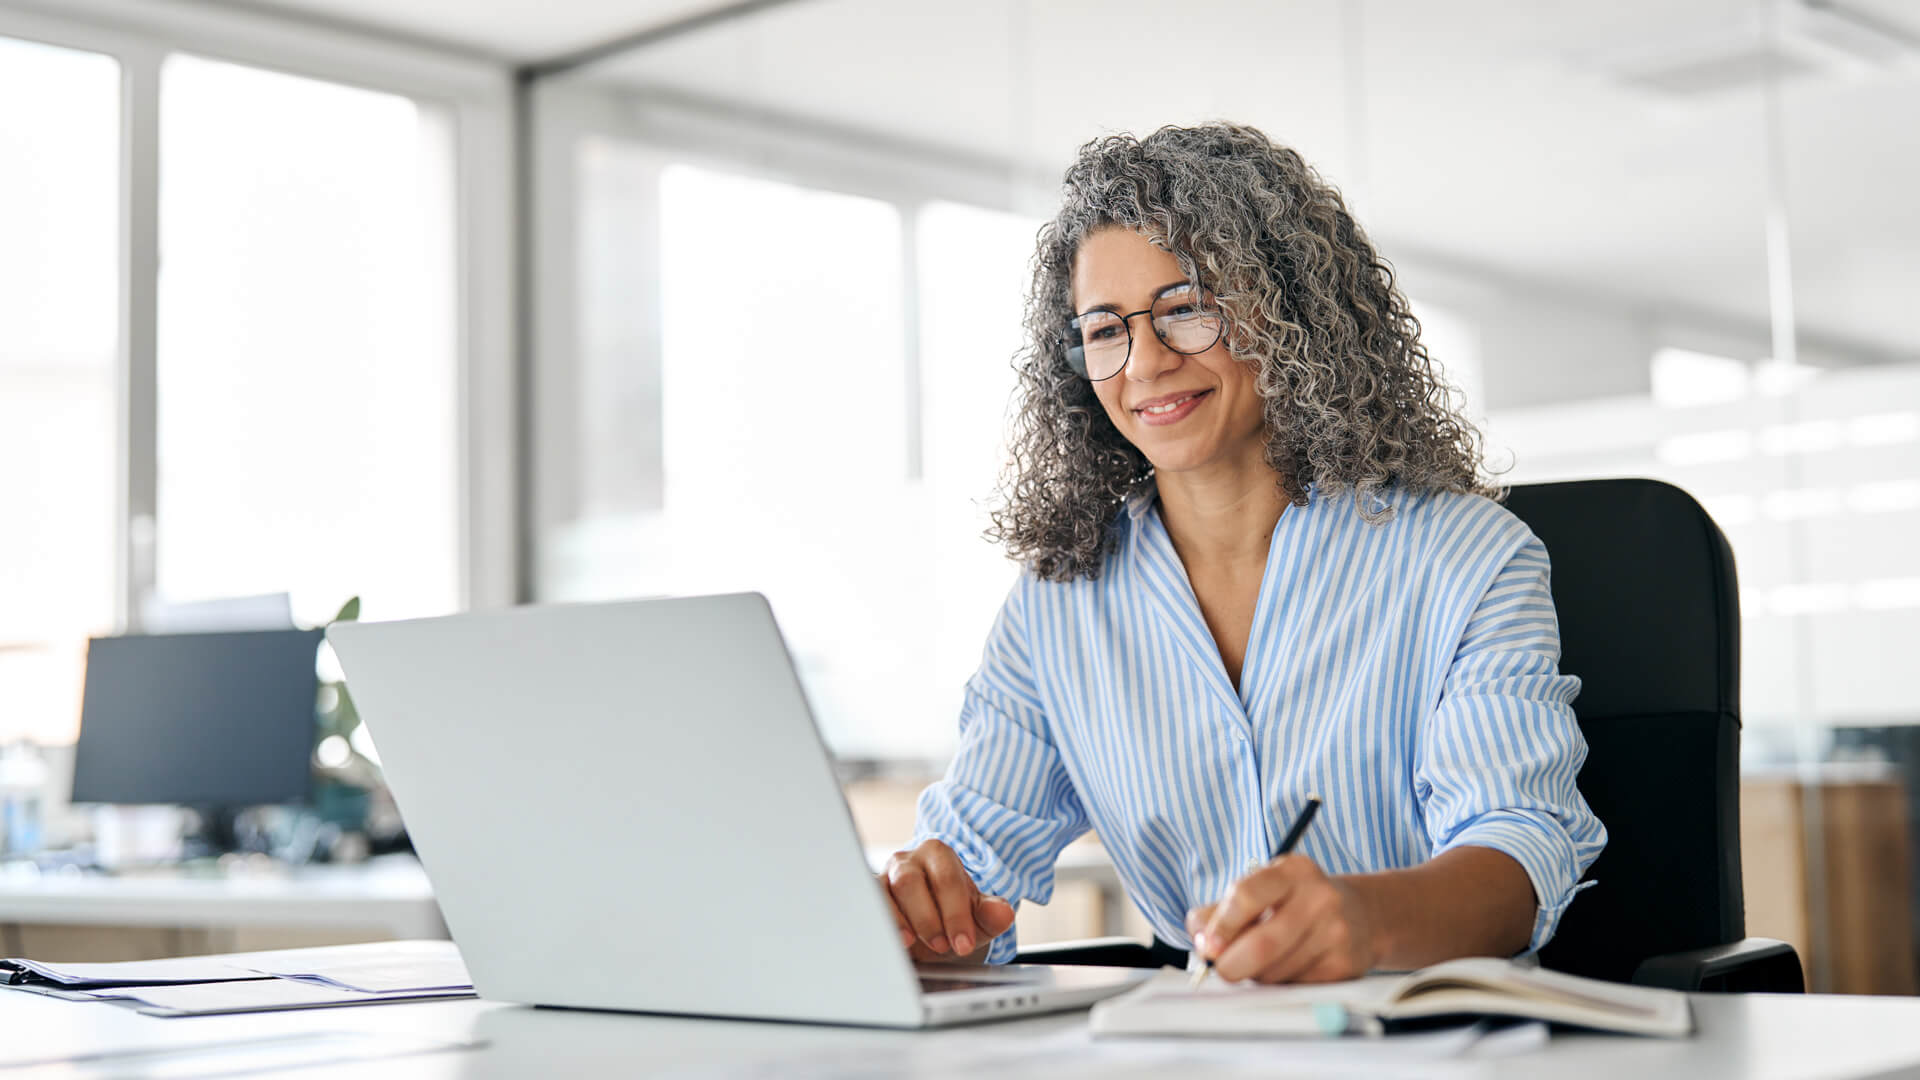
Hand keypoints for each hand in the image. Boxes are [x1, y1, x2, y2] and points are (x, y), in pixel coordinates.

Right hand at [878, 839, 1015, 962]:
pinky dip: (879, 922)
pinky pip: (868, 903)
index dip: (956, 913)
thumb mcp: (976, 919)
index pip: (947, 879)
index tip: (963, 943)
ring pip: (886, 890)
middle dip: (928, 918)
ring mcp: (885, 876)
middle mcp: (909, 861)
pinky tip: (892, 940)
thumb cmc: (952, 917)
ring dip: (900, 920)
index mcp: (940, 856)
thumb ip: (992, 914)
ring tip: (913, 944)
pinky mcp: (869, 893)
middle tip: (941, 946)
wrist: (929, 929)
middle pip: (911, 881)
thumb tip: (1004, 912)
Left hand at [1185, 855, 1378, 983]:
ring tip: (1262, 961)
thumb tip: (1200, 943)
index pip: (1247, 895)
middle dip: (1231, 964)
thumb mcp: (1262, 891)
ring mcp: (1336, 932)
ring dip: (1255, 975)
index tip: (1206, 948)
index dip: (1221, 926)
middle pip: (1262, 943)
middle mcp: (1319, 897)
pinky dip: (1279, 984)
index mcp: (1293, 870)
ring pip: (1275, 971)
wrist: (1361, 916)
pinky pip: (1294, 986)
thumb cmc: (1294, 903)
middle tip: (1221, 970)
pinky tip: (1287, 967)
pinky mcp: (1344, 965)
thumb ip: (1221, 911)